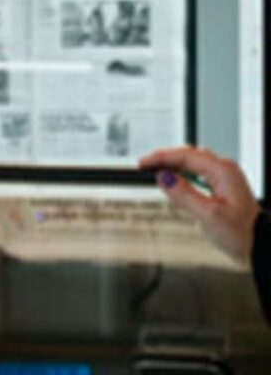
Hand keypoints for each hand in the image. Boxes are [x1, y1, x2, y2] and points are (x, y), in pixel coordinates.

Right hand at [139, 145, 259, 263]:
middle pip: (189, 155)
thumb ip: (183, 194)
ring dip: (173, 165)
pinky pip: (198, 172)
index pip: (185, 156)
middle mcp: (225, 170)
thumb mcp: (208, 215)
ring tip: (155, 173)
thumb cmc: (242, 234)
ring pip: (193, 162)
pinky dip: (182, 173)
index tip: (143, 163)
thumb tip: (163, 178)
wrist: (259, 248)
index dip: (161, 157)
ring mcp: (225, 178)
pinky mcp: (223, 186)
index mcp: (224, 172)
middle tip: (146, 166)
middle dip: (165, 158)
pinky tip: (174, 181)